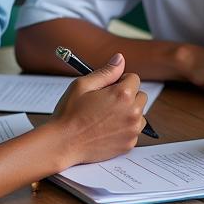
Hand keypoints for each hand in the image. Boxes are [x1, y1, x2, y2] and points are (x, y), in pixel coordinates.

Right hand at [48, 53, 147, 169]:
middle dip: (127, 96)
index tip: (108, 88)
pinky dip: (124, 129)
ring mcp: (132, 130)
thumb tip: (120, 58)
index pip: (134, 78)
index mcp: (124, 94)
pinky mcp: (129, 144)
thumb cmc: (69, 114)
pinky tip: (107, 130)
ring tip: (106, 118)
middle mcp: (133, 112)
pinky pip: (134, 131)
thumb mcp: (83, 85)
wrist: (62, 144)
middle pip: (140, 96)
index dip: (120, 81)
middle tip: (106, 103)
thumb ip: (106, 71)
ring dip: (128, 113)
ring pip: (140, 114)